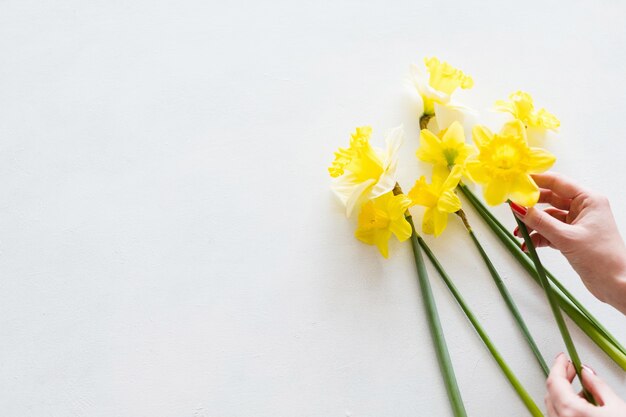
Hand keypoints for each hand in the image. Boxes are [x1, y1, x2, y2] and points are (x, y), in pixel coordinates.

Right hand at [511, 172, 625, 312]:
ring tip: (519, 234)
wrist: (615, 284)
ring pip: (548, 218)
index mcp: (588, 200)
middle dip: (531, 206)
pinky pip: (550, 231)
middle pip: (550, 199)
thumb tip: (518, 207)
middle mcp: (583, 208)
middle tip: (512, 207)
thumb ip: (539, 222)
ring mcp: (577, 223)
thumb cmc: (602, 258)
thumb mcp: (566, 237)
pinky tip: (528, 245)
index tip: (517, 182)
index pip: (558, 182)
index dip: (536, 181)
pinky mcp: (572, 237)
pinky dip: (538, 237)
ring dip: (532, 225)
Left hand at [545, 353, 625, 415]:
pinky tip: (578, 401)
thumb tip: (586, 372)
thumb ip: (597, 385)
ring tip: (578, 383)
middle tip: (570, 367)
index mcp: (570, 410)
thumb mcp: (615, 406)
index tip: (562, 357)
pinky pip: (558, 415)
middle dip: (560, 377)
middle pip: (551, 393)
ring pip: (553, 405)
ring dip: (561, 392)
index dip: (558, 366)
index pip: (555, 381)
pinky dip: (564, 405)